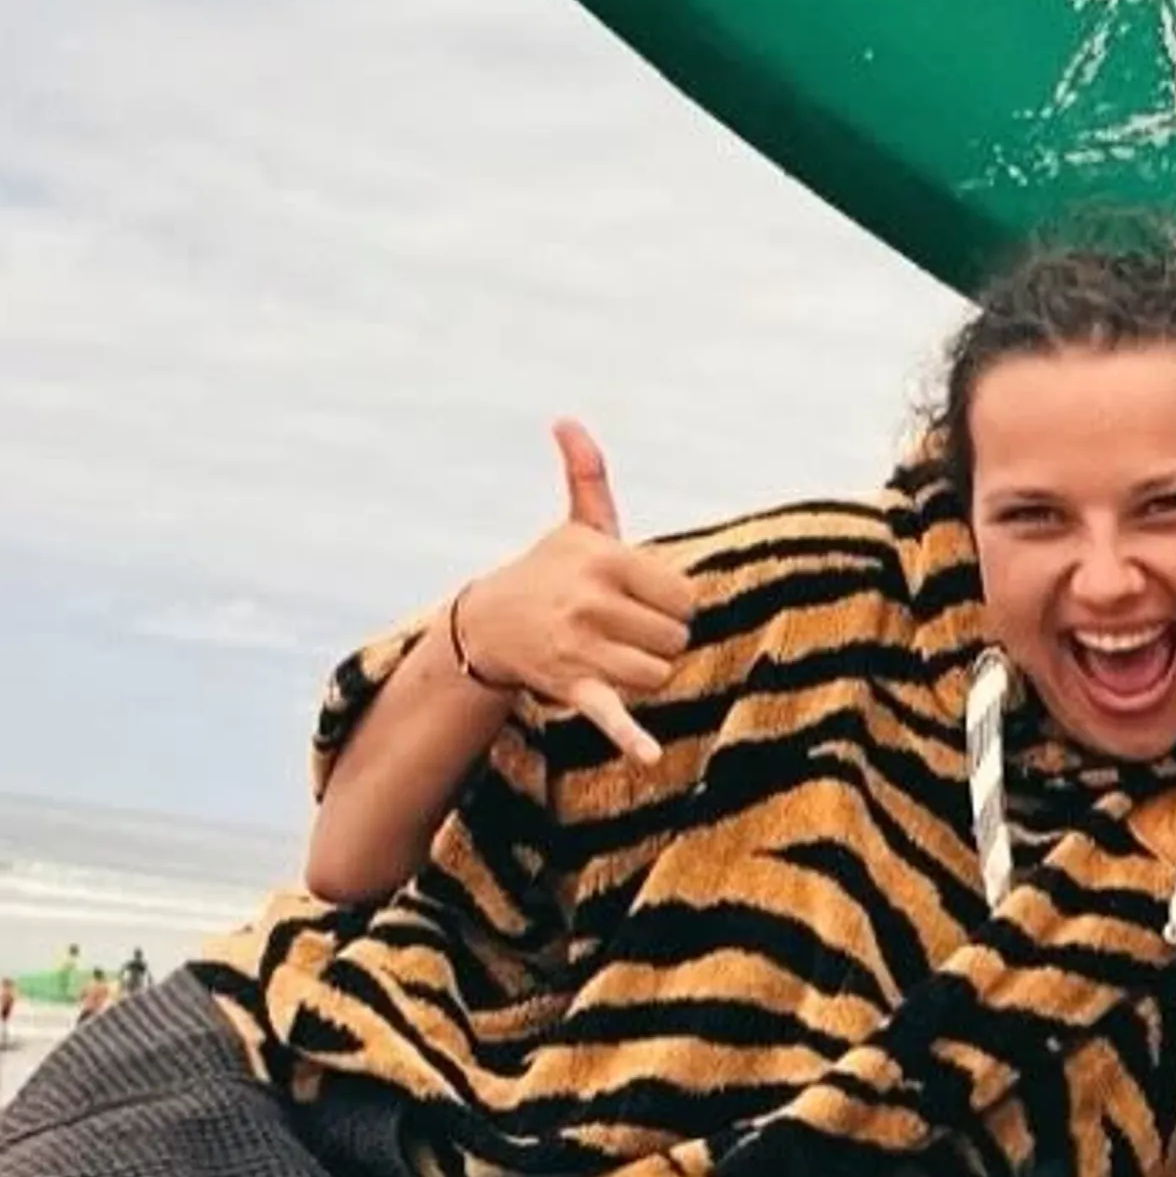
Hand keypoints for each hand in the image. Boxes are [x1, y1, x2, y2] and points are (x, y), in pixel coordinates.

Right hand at [451, 423, 697, 764]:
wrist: (489, 625)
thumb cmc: (550, 572)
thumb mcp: (575, 527)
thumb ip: (587, 476)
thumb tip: (566, 419)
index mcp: (606, 559)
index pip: (686, 597)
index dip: (672, 604)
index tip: (641, 600)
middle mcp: (593, 602)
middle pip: (677, 639)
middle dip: (658, 640)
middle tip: (620, 630)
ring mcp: (581, 647)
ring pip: (658, 676)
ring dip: (644, 674)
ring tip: (610, 657)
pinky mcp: (572, 687)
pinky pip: (610, 714)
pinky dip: (629, 737)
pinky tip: (649, 756)